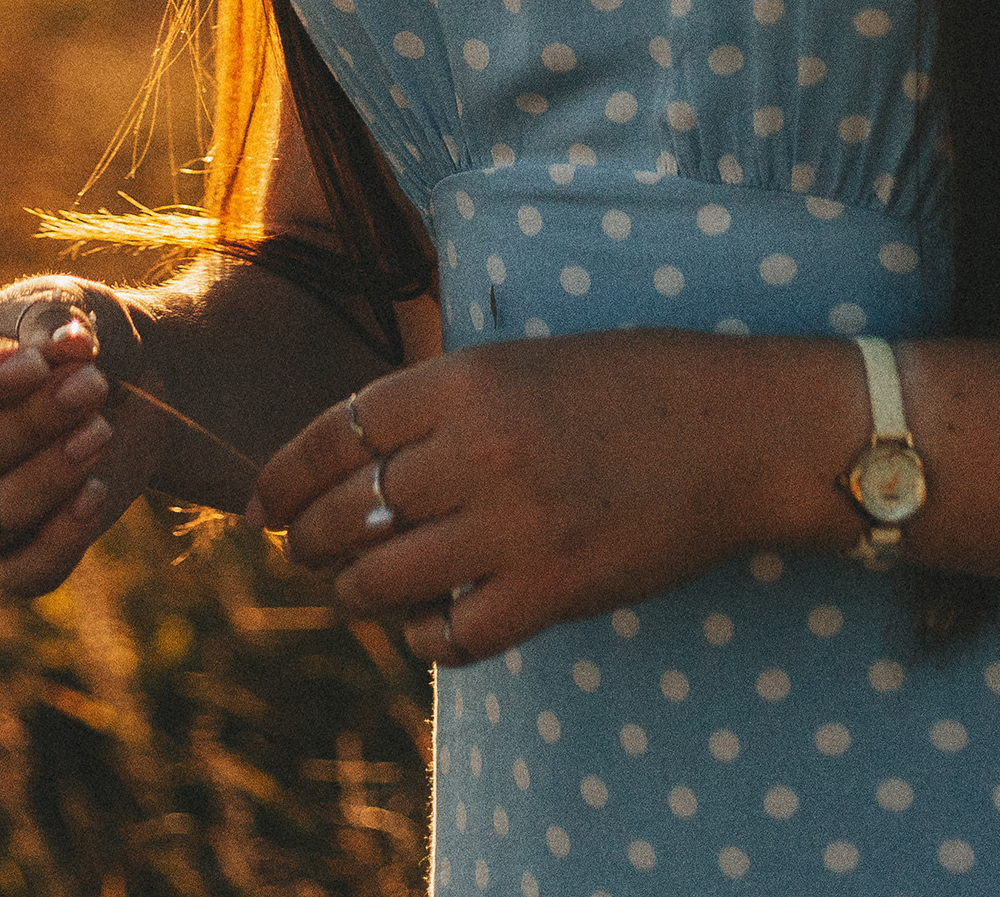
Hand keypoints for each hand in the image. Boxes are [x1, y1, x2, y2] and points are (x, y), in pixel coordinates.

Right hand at [0, 282, 172, 596]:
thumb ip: (57, 318)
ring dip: (41, 482)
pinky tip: (97, 493)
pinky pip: (17, 575)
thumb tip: (69, 343)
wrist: (127, 387)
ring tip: (100, 432)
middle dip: (21, 428)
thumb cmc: (72, 341)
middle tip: (89, 386)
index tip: (34, 365)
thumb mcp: (67, 305)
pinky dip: (59, 541)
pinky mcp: (9, 558)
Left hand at [251, 332, 817, 664]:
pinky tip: (424, 627)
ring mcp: (513, 527)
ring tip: (349, 592)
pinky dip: (426, 638)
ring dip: (353, 593)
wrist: (738, 432)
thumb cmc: (634, 383)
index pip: (339, 431)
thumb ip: (447, 400)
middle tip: (297, 551)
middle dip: (308, 539)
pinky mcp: (552, 593)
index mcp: (466, 380)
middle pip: (350, 511)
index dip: (286, 473)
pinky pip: (455, 636)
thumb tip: (367, 448)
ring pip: (385, 580)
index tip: (261, 502)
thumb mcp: (526, 360)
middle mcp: (476, 451)